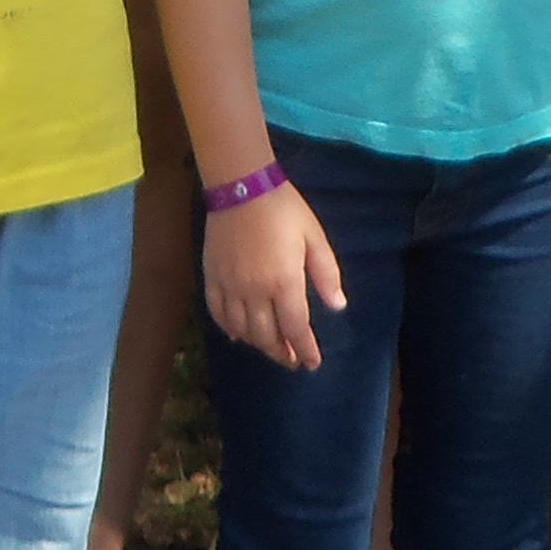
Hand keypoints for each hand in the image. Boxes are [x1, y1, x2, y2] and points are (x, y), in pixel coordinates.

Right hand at [201, 178, 343, 371]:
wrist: (241, 186)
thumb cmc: (284, 210)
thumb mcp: (314, 237)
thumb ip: (326, 274)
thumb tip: (338, 306)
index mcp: (285, 282)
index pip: (296, 328)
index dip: (305, 349)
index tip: (312, 363)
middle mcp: (256, 292)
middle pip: (267, 335)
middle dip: (281, 352)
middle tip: (291, 359)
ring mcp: (230, 286)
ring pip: (242, 330)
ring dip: (258, 344)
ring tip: (269, 347)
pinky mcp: (212, 277)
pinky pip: (217, 313)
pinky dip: (228, 329)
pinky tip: (237, 334)